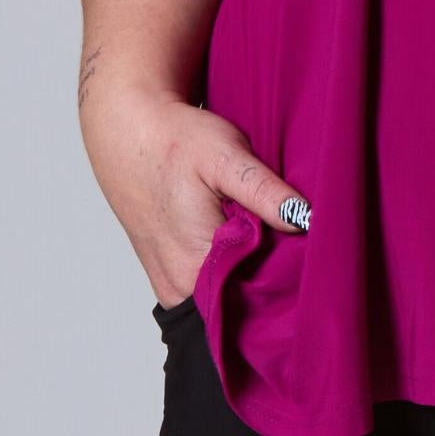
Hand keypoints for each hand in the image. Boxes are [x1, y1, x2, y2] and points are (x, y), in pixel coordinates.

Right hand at [79, 72, 309, 306]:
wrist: (129, 130)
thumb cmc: (173, 140)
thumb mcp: (226, 157)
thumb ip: (264, 192)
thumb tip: (305, 220)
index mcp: (195, 267)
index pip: (256, 302)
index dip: (285, 284)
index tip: (303, 262)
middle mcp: (178, 287)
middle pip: (241, 305)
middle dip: (268, 282)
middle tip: (286, 246)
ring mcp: (169, 286)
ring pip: (224, 298)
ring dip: (247, 276)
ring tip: (259, 241)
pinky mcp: (165, 277)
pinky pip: (207, 289)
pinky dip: (228, 272)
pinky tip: (238, 243)